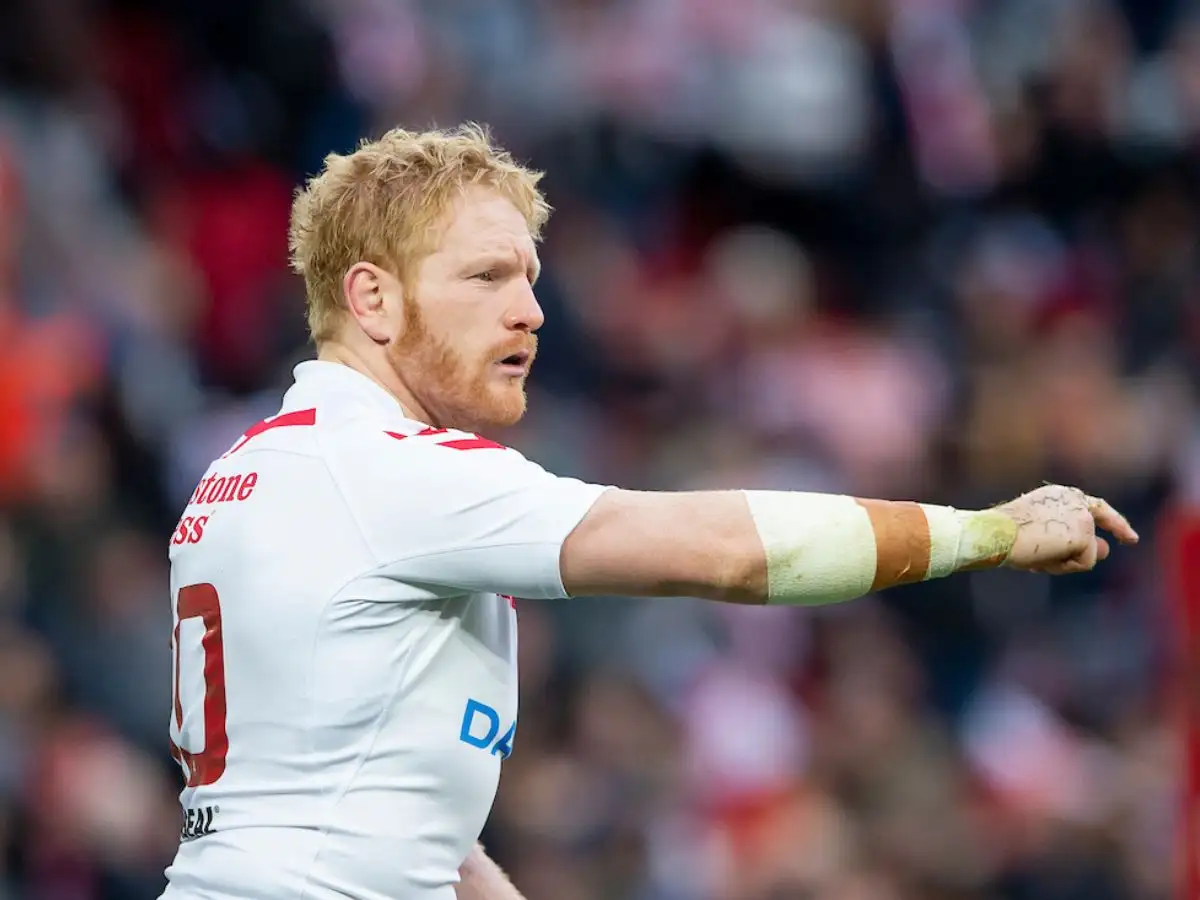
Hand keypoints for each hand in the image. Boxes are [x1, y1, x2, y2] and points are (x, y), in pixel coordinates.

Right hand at [997, 484, 1138, 573]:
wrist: (995, 534)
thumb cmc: (1006, 536)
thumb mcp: (1041, 536)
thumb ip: (1071, 540)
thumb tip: (1107, 549)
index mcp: (1058, 496)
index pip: (1092, 506)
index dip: (1111, 520)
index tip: (1125, 533)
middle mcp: (1074, 500)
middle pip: (1101, 521)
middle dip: (1119, 529)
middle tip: (1132, 539)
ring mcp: (1081, 515)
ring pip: (1089, 551)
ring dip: (1067, 562)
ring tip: (1039, 558)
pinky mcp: (1083, 532)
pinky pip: (1084, 562)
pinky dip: (1065, 567)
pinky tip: (1044, 559)